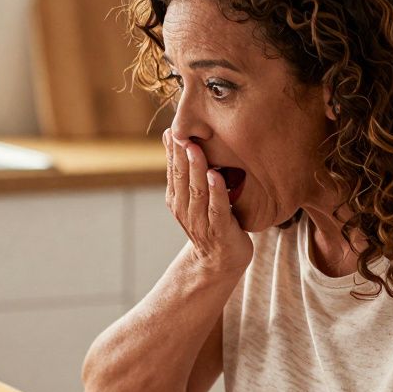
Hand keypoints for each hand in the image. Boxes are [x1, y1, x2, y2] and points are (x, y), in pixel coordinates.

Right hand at [163, 128, 252, 274]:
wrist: (220, 262)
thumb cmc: (211, 223)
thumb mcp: (195, 197)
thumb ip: (187, 173)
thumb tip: (177, 138)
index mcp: (176, 199)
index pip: (172, 171)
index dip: (172, 151)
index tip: (174, 129)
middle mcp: (184, 210)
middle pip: (181, 178)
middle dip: (181, 155)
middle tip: (183, 133)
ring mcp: (200, 222)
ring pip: (197, 191)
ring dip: (196, 169)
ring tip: (195, 149)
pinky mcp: (220, 231)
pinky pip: (216, 209)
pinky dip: (216, 192)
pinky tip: (215, 176)